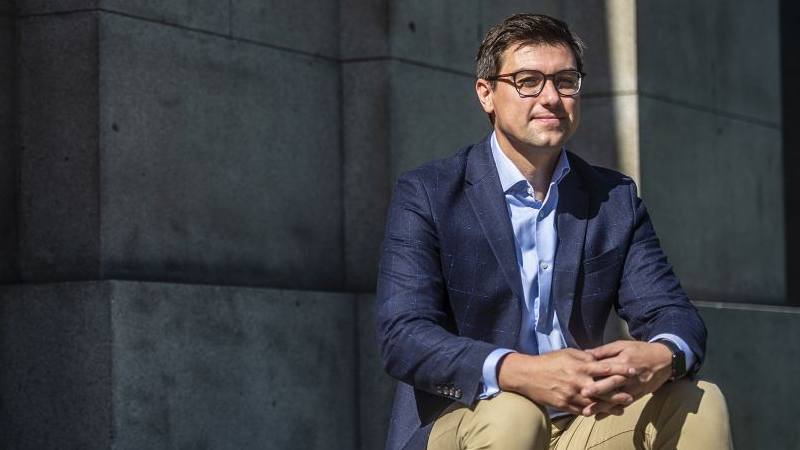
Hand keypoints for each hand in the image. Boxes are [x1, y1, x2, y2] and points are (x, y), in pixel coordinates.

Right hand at [497, 349, 636, 415]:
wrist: (527, 375)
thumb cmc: (548, 361)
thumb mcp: (567, 353)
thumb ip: (584, 357)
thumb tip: (598, 359)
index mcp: (580, 366)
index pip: (606, 368)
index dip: (621, 370)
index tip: (633, 370)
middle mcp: (579, 381)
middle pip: (605, 389)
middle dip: (620, 392)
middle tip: (632, 395)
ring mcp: (572, 395)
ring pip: (596, 403)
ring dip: (610, 407)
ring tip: (621, 408)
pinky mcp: (565, 405)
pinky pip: (583, 410)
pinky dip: (593, 412)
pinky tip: (601, 413)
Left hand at [582, 340, 672, 413]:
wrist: (664, 360)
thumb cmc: (640, 350)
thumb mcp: (623, 345)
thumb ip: (604, 351)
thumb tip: (586, 354)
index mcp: (624, 361)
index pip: (607, 368)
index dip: (594, 373)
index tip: (582, 377)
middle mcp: (629, 376)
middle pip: (611, 384)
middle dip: (597, 391)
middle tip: (582, 395)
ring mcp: (634, 387)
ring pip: (616, 398)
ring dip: (601, 406)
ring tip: (587, 412)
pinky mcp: (637, 395)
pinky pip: (623, 404)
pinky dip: (611, 411)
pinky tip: (600, 417)